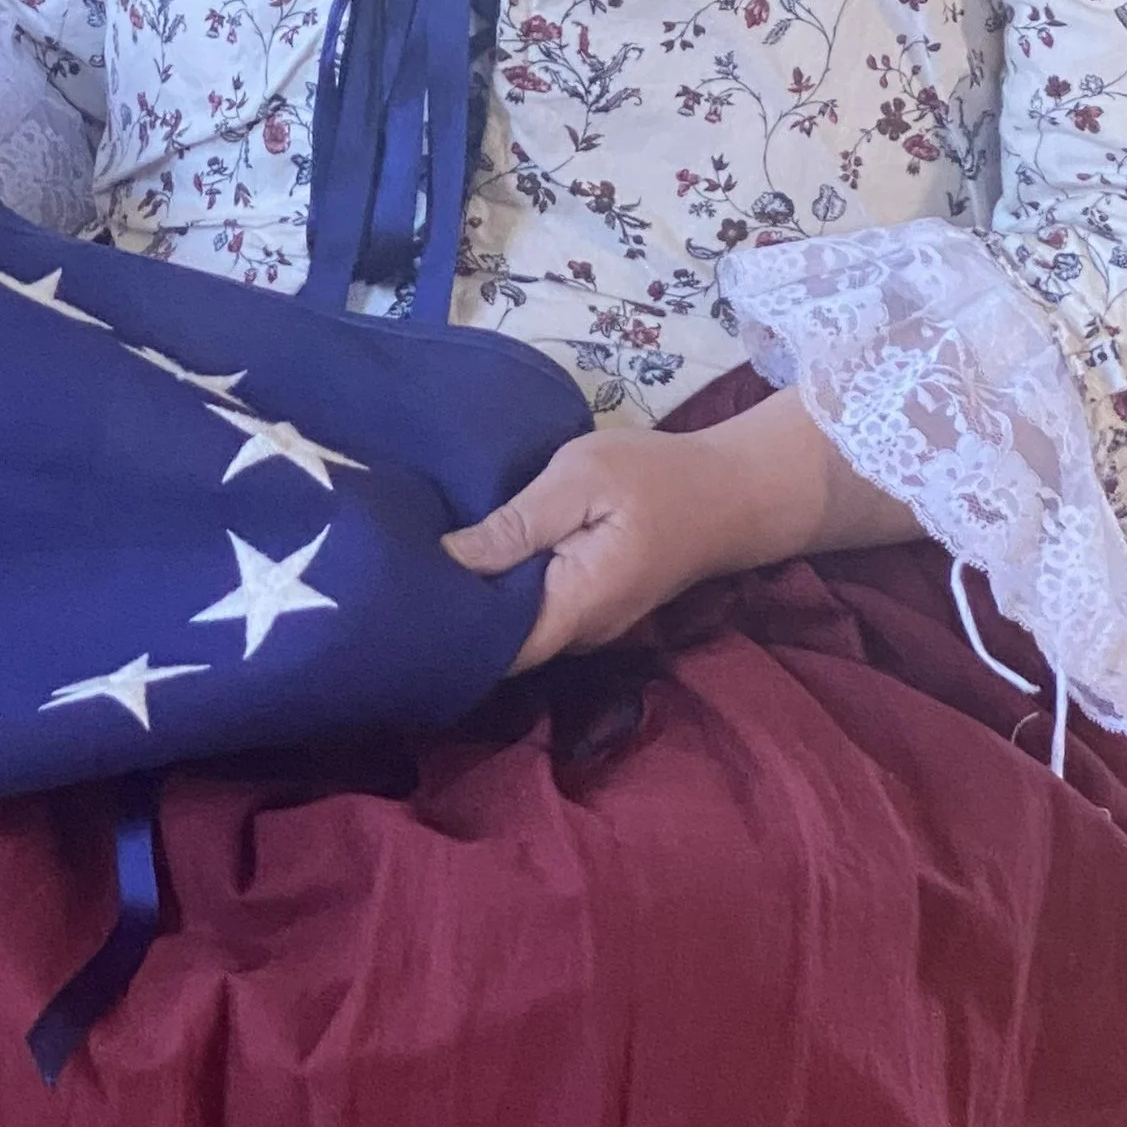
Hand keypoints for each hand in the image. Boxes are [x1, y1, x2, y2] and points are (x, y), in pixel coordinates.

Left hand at [443, 393, 918, 670]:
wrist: (736, 492)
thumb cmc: (660, 477)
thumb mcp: (581, 478)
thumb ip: (516, 523)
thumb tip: (444, 559)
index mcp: (574, 607)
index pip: (494, 650)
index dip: (444, 632)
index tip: (396, 601)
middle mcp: (578, 633)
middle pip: (499, 643)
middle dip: (449, 616)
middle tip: (390, 574)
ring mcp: (586, 624)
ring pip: (515, 626)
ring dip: (475, 600)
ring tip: (416, 565)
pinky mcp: (590, 604)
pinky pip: (534, 608)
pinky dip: (503, 588)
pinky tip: (468, 557)